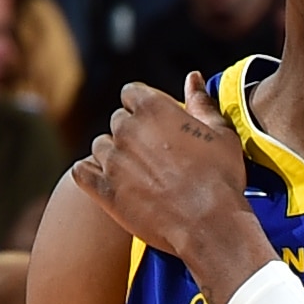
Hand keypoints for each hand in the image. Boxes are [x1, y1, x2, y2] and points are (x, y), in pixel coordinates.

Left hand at [71, 77, 266, 302]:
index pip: (131, 93)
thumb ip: (202, 103)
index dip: (144, 108)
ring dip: (114, 156)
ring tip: (138, 175)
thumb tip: (194, 77)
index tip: (158, 125)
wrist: (210, 227)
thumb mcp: (222, 134)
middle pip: (118, 121)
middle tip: (154, 157)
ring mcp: (112, 160)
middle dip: (132, 135)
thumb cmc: (221, 180)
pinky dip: (90, 175)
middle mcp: (126, 129)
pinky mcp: (104, 190)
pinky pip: (81, 172)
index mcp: (152, 107)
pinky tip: (107, 182)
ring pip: (101, 147)